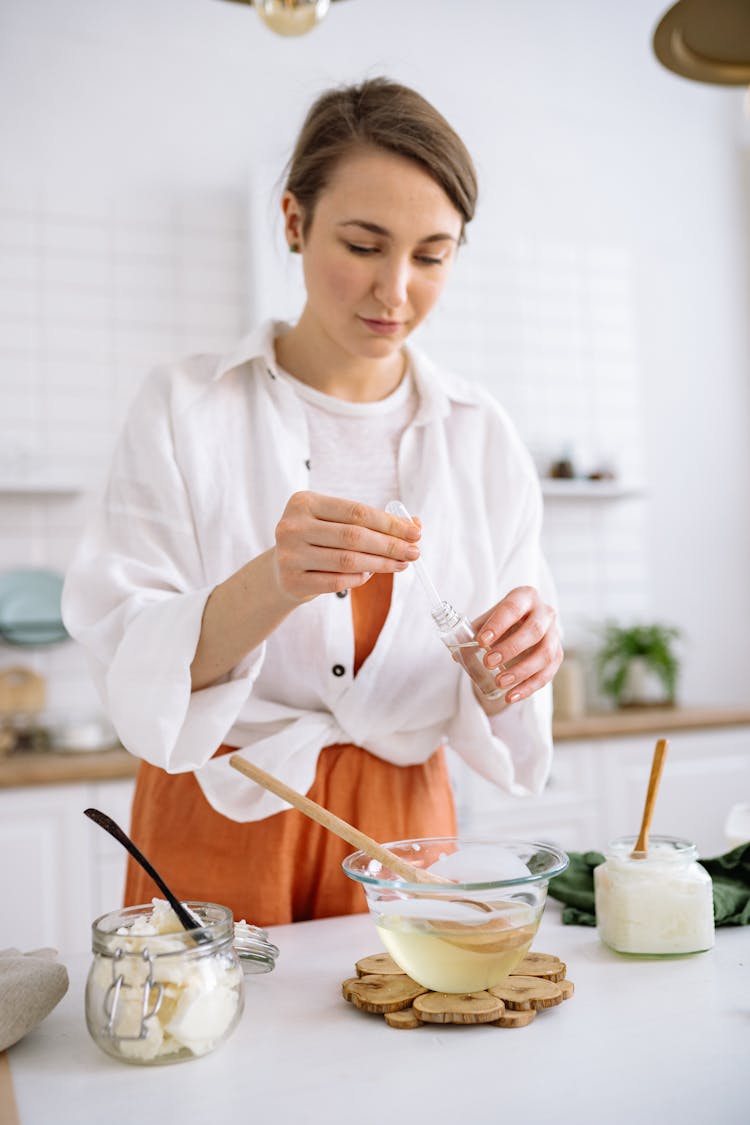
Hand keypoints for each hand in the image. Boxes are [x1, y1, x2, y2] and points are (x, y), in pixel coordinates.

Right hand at [273, 491, 420, 602]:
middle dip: (390, 545)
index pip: (356, 512)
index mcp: (304, 502)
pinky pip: (337, 582)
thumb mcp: (337, 523)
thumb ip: (372, 522)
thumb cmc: (317, 541)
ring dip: (381, 564)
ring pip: (347, 560)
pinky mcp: (292, 581)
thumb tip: (415, 524)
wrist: (280, 570)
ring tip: (400, 564)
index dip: (389, 523)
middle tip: (414, 552)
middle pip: (353, 536)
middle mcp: (292, 526)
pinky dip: (359, 579)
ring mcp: (289, 555)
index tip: (415, 532)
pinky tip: (371, 575)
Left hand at [473, 586, 561, 706]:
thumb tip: (457, 654)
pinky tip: (511, 696)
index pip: (513, 608)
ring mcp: (554, 635)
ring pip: (545, 654)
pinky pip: (547, 674)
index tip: (482, 641)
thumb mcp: (488, 621)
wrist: (521, 627)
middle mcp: (544, 613)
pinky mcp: (557, 656)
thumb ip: (473, 633)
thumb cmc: (502, 622)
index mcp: (525, 597)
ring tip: (500, 682)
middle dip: (511, 648)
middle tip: (488, 662)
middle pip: (534, 630)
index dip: (498, 624)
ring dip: (521, 671)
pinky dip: (528, 687)